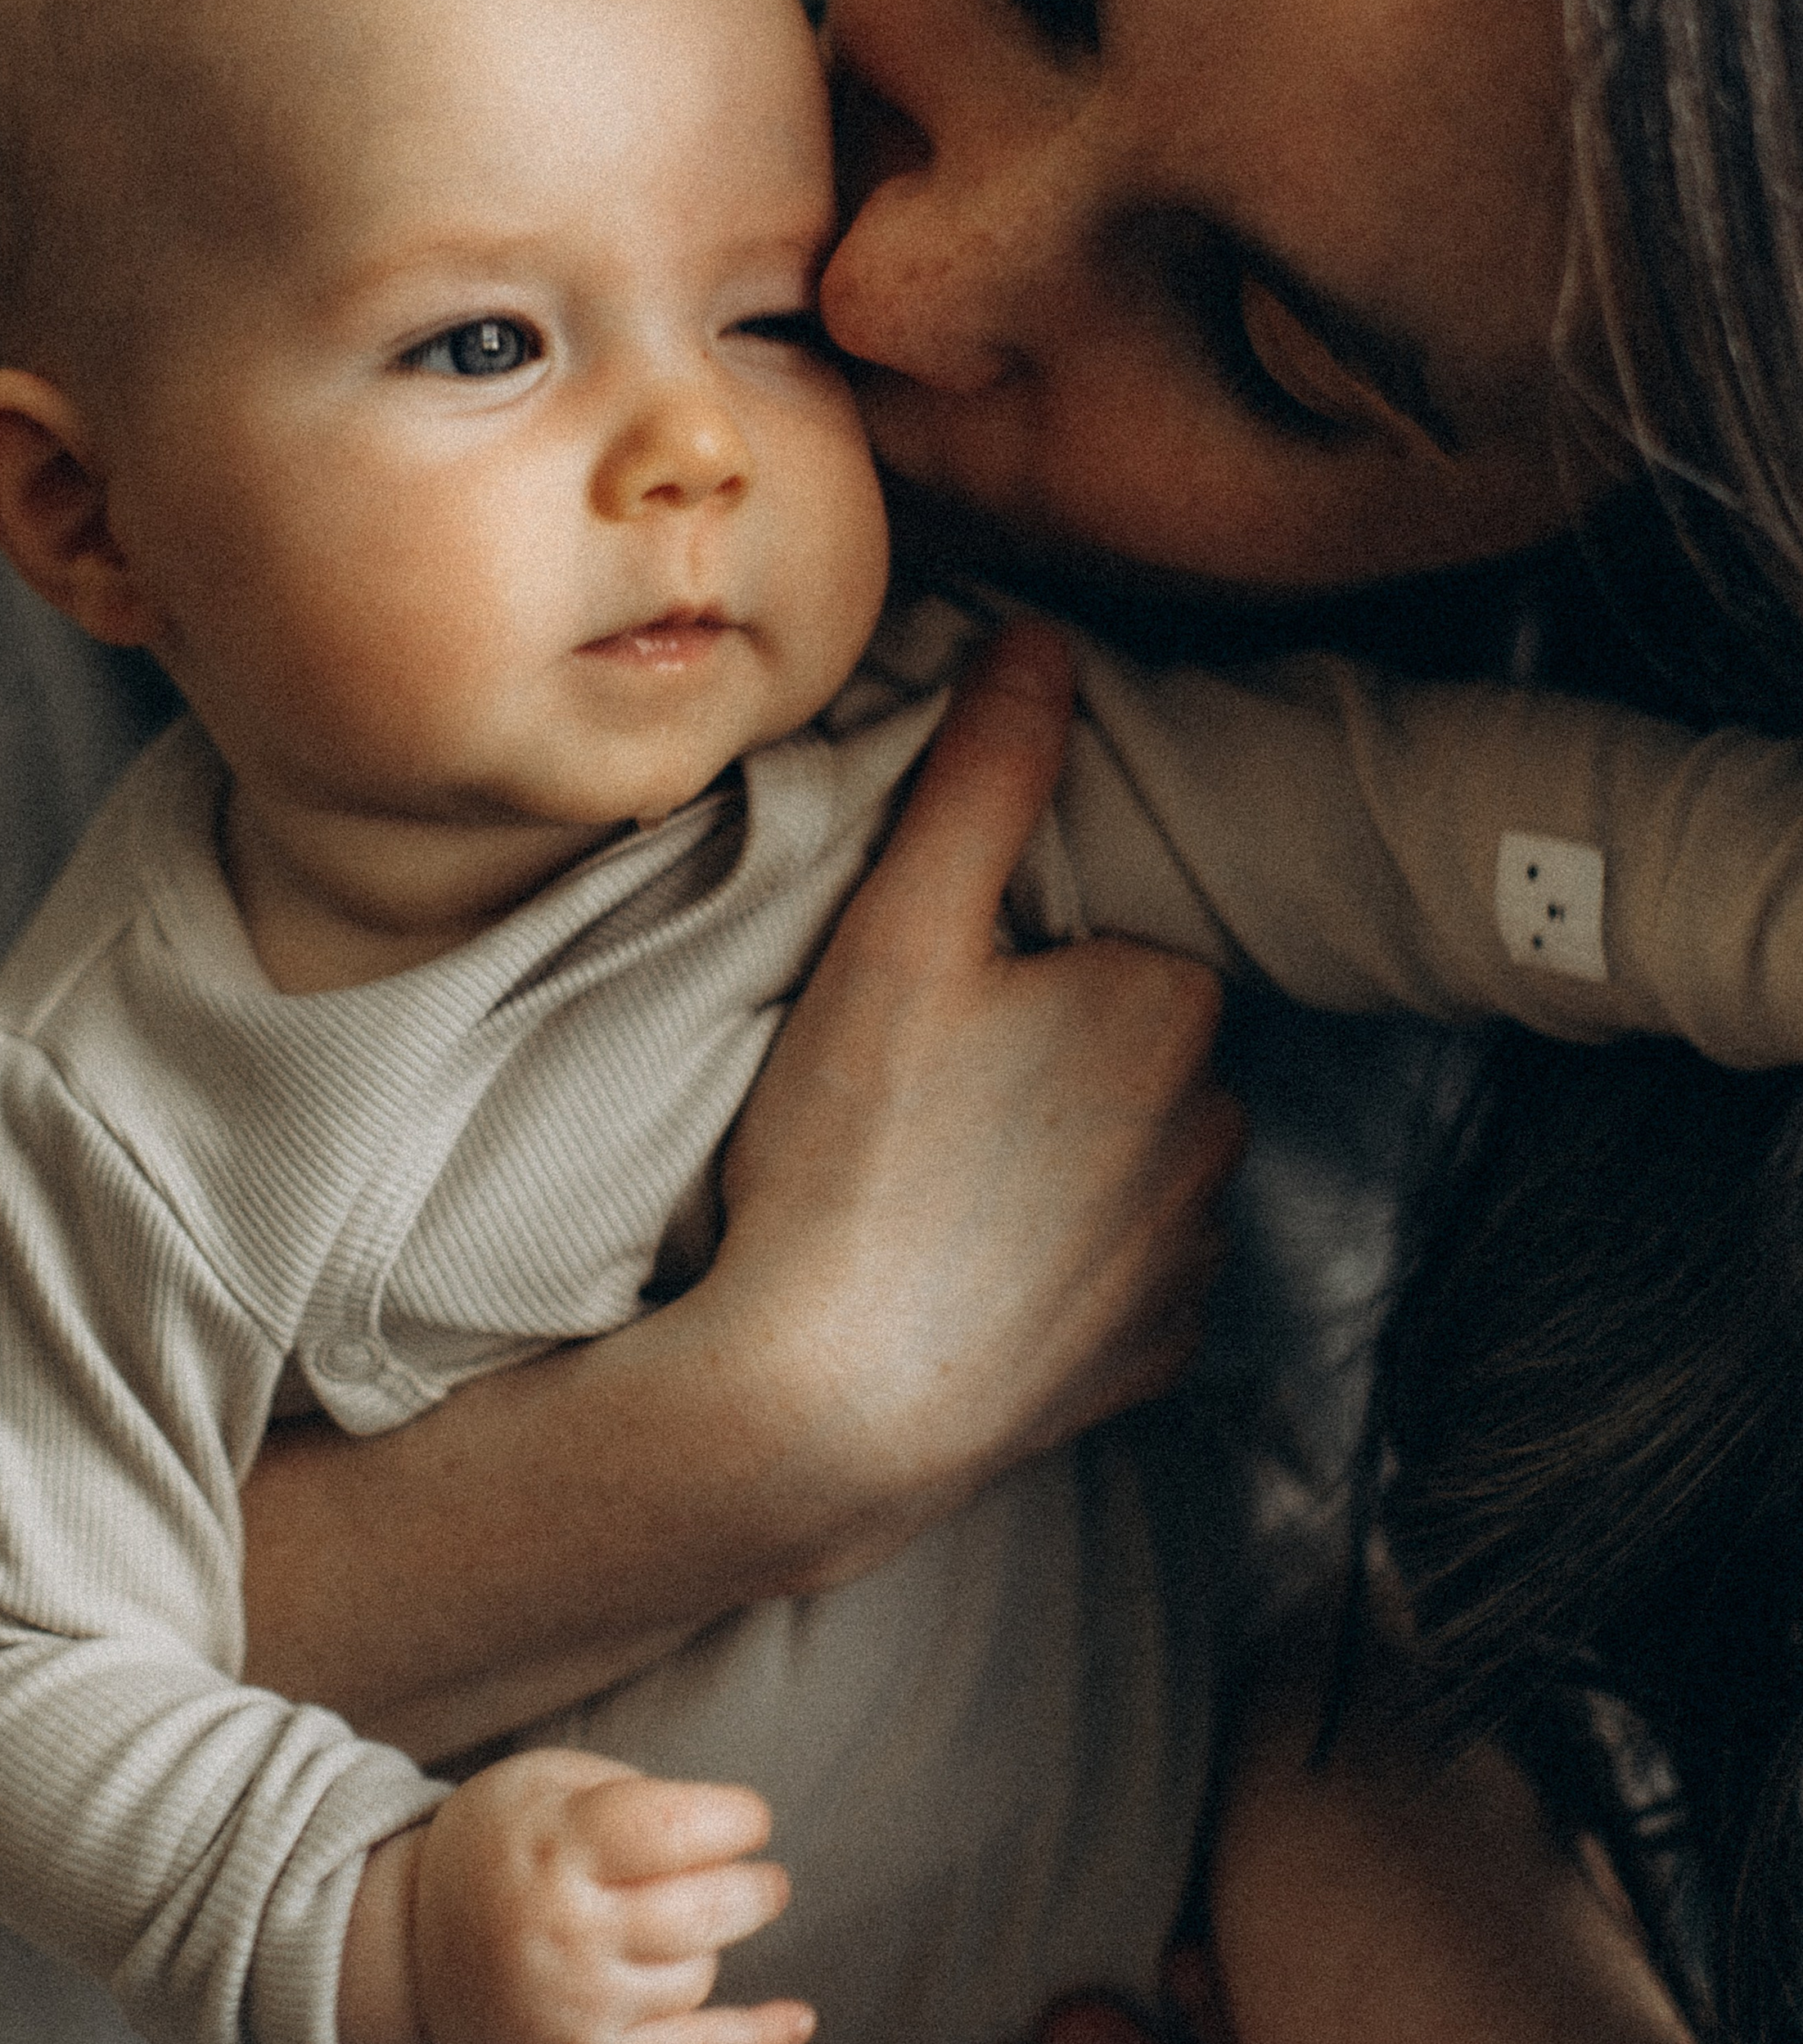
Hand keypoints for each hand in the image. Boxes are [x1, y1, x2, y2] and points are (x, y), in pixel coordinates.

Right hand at [390, 1749, 812, 2043]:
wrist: (411, 1948)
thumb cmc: (496, 1843)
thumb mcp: (543, 1781)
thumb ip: (629, 1791)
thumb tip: (723, 1821)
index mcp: (559, 1846)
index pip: (679, 1829)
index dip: (737, 1818)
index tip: (746, 1817)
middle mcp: (571, 1930)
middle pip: (706, 1908)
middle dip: (753, 1885)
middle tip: (757, 1872)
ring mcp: (581, 2005)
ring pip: (701, 1973)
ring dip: (713, 1940)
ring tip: (680, 1918)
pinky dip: (753, 2039)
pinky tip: (800, 2016)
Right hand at [716, 621, 1243, 1578]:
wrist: (824, 1405)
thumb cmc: (851, 1155)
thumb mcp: (899, 931)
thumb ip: (982, 775)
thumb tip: (1043, 639)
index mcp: (1171, 1004)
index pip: (1112, 940)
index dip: (1016, 965)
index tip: (930, 1011)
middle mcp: (1219, 1129)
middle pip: (1132, 1046)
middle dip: (1052, 1053)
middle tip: (919, 1097)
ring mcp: (1193, 1257)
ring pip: (1138, 1158)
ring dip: (1068, 1158)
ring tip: (938, 1189)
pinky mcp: (1158, 1358)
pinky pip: (1128, 1275)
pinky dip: (1069, 1269)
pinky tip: (972, 1273)